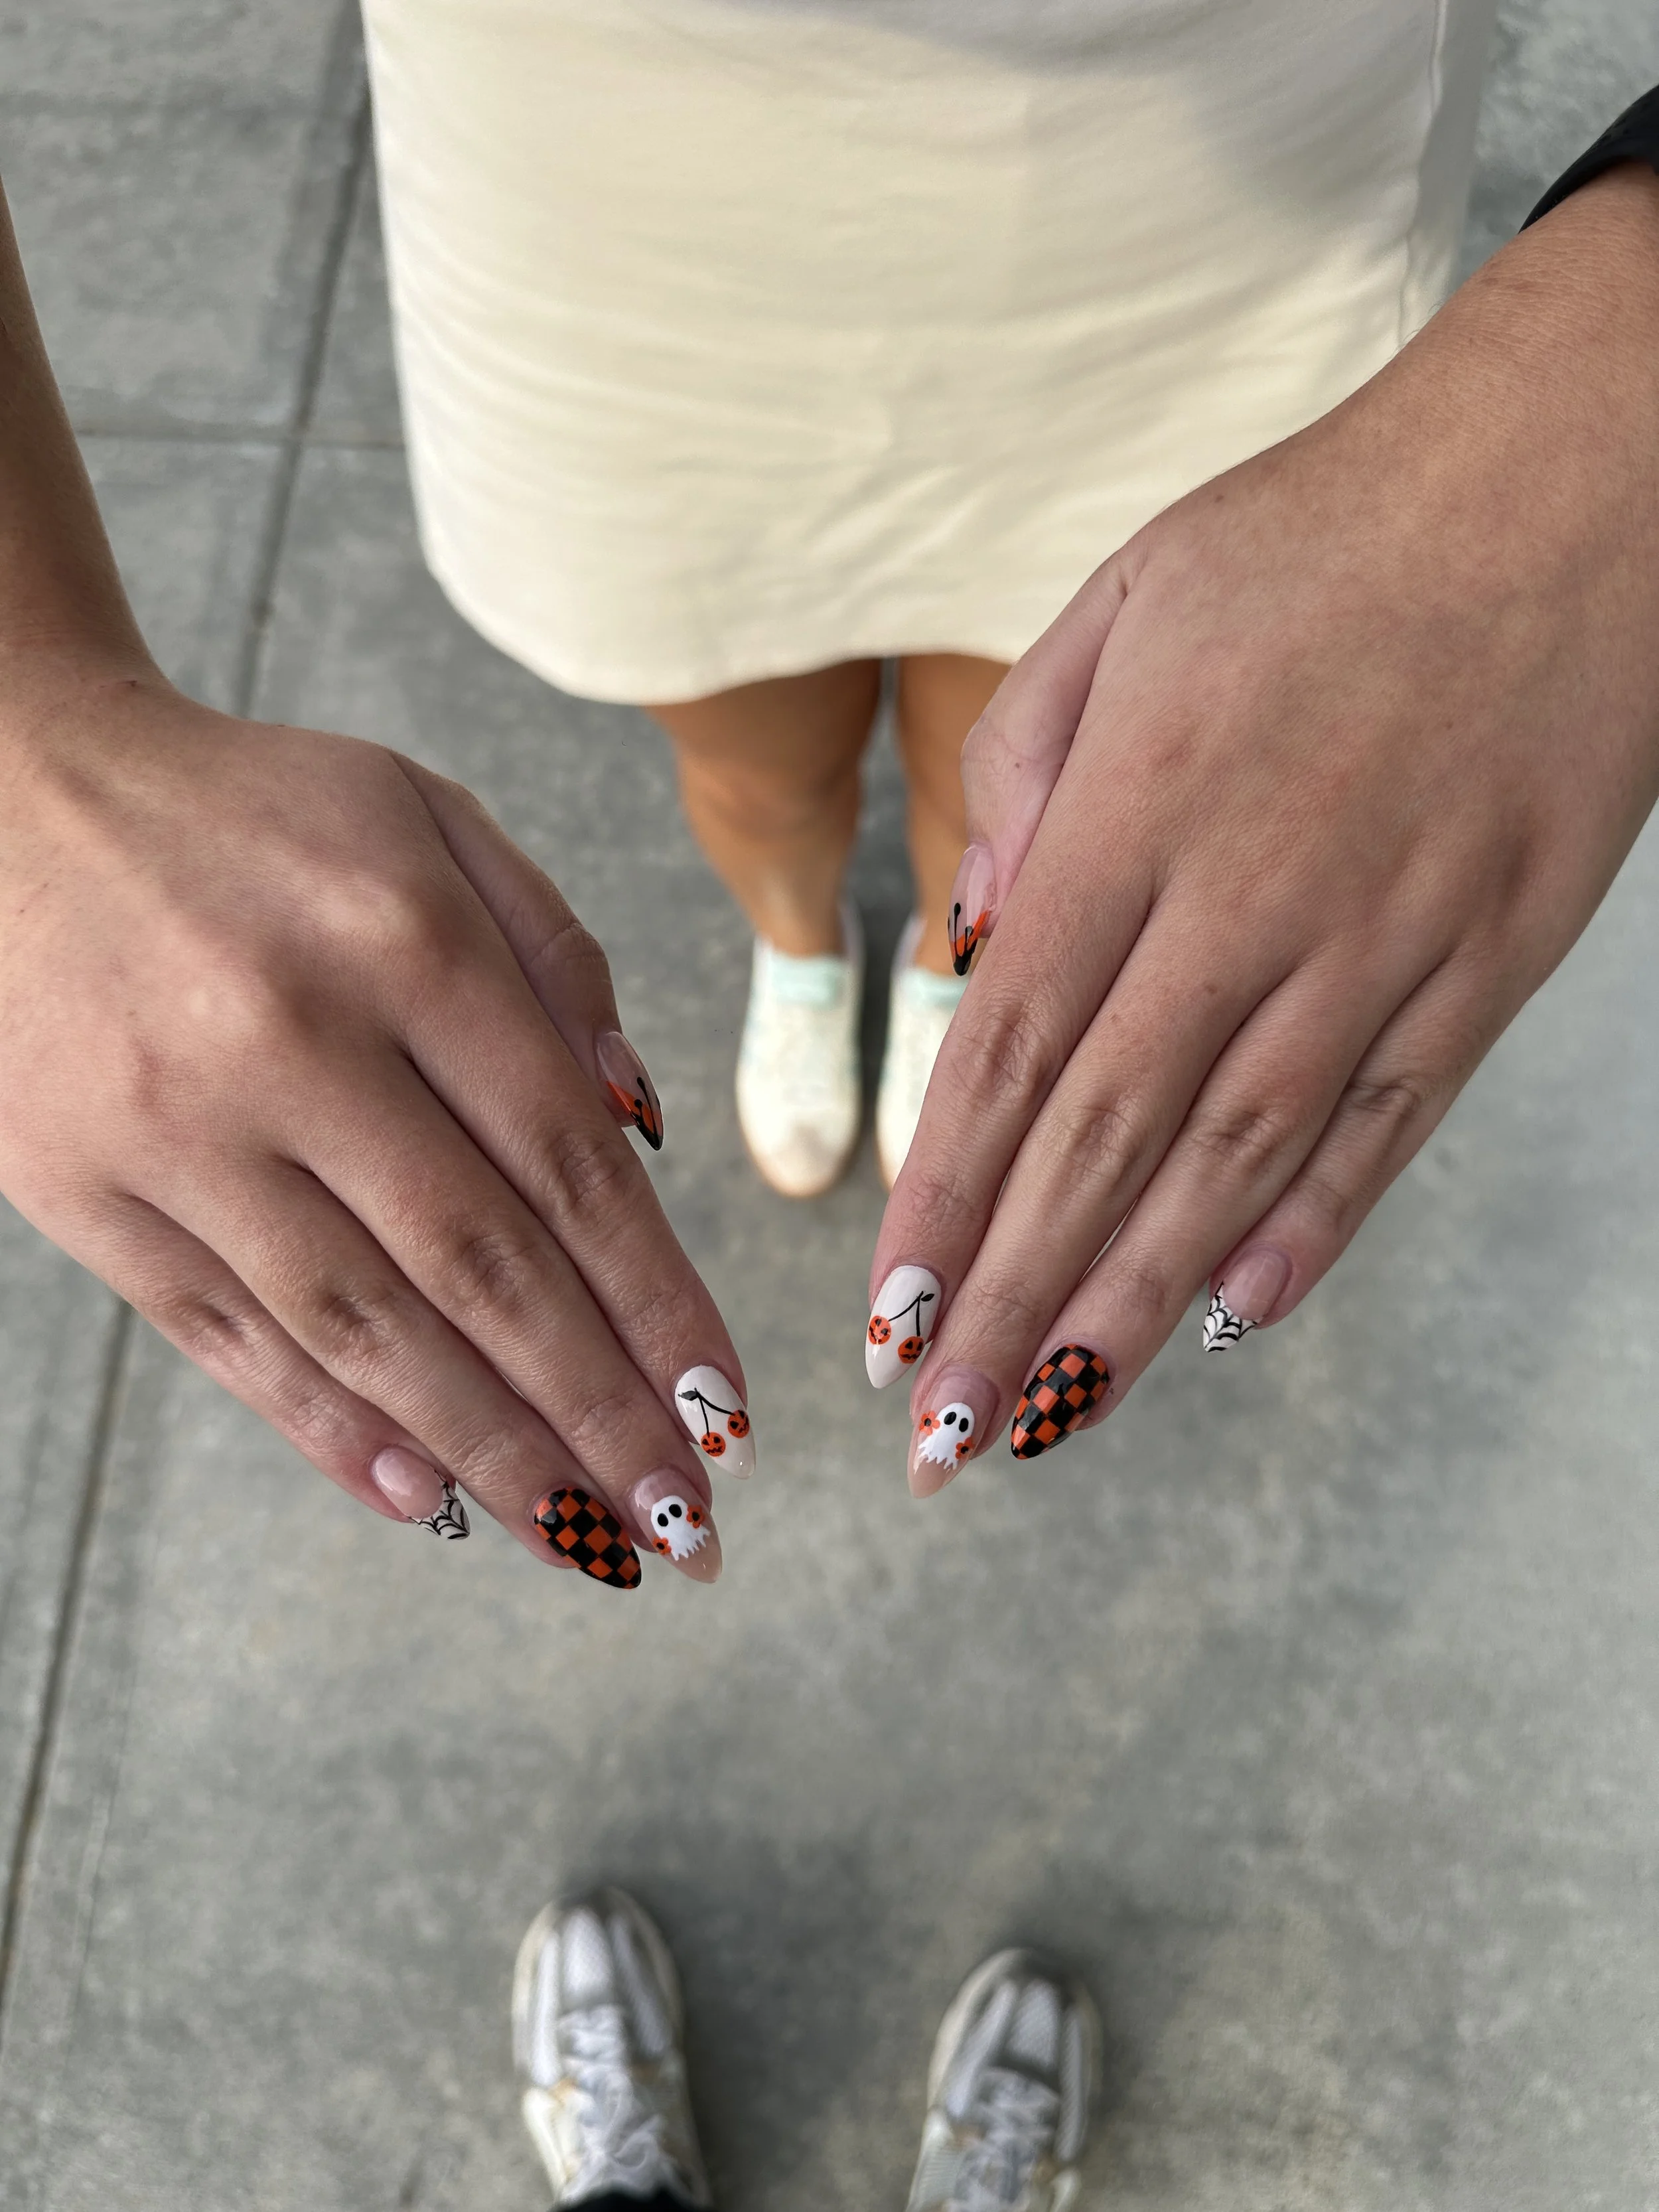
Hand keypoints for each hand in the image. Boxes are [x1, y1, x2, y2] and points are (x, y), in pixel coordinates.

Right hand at [0, 667, 748, 1584]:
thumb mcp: (427, 818)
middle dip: (598, 1415)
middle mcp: (295, 1042)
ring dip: (490, 1452)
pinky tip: (429, 1499)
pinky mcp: (77, 1186)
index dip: (657, 1304)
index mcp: (405, 940)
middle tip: (684, 1522)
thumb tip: (640, 1127)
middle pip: (482, 1272)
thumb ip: (556, 956)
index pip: (567, 1165)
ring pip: (362, 1330)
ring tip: (587, 1541)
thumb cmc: (250, 814)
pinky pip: (225, 1337)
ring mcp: (177, 1126)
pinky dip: (330, 1430)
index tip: (725, 1410)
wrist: (3, 790)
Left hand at [872, 162, 1658, 1488]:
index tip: (883, 1321)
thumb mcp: (1126, 603)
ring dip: (1135, 1307)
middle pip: (1102, 1143)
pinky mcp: (1492, 958)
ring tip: (1052, 1420)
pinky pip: (1388, 1126)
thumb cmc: (1324, 531)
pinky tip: (1237, 1324)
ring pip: (1234, 1164)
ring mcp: (1383, 939)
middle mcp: (1251, 897)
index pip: (1004, 1053)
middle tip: (939, 1437)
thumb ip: (1027, 777)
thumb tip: (974, 941)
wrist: (1574, 474)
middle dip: (1007, 1303)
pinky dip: (1312, 1234)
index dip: (939, 1204)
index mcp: (1139, 810)